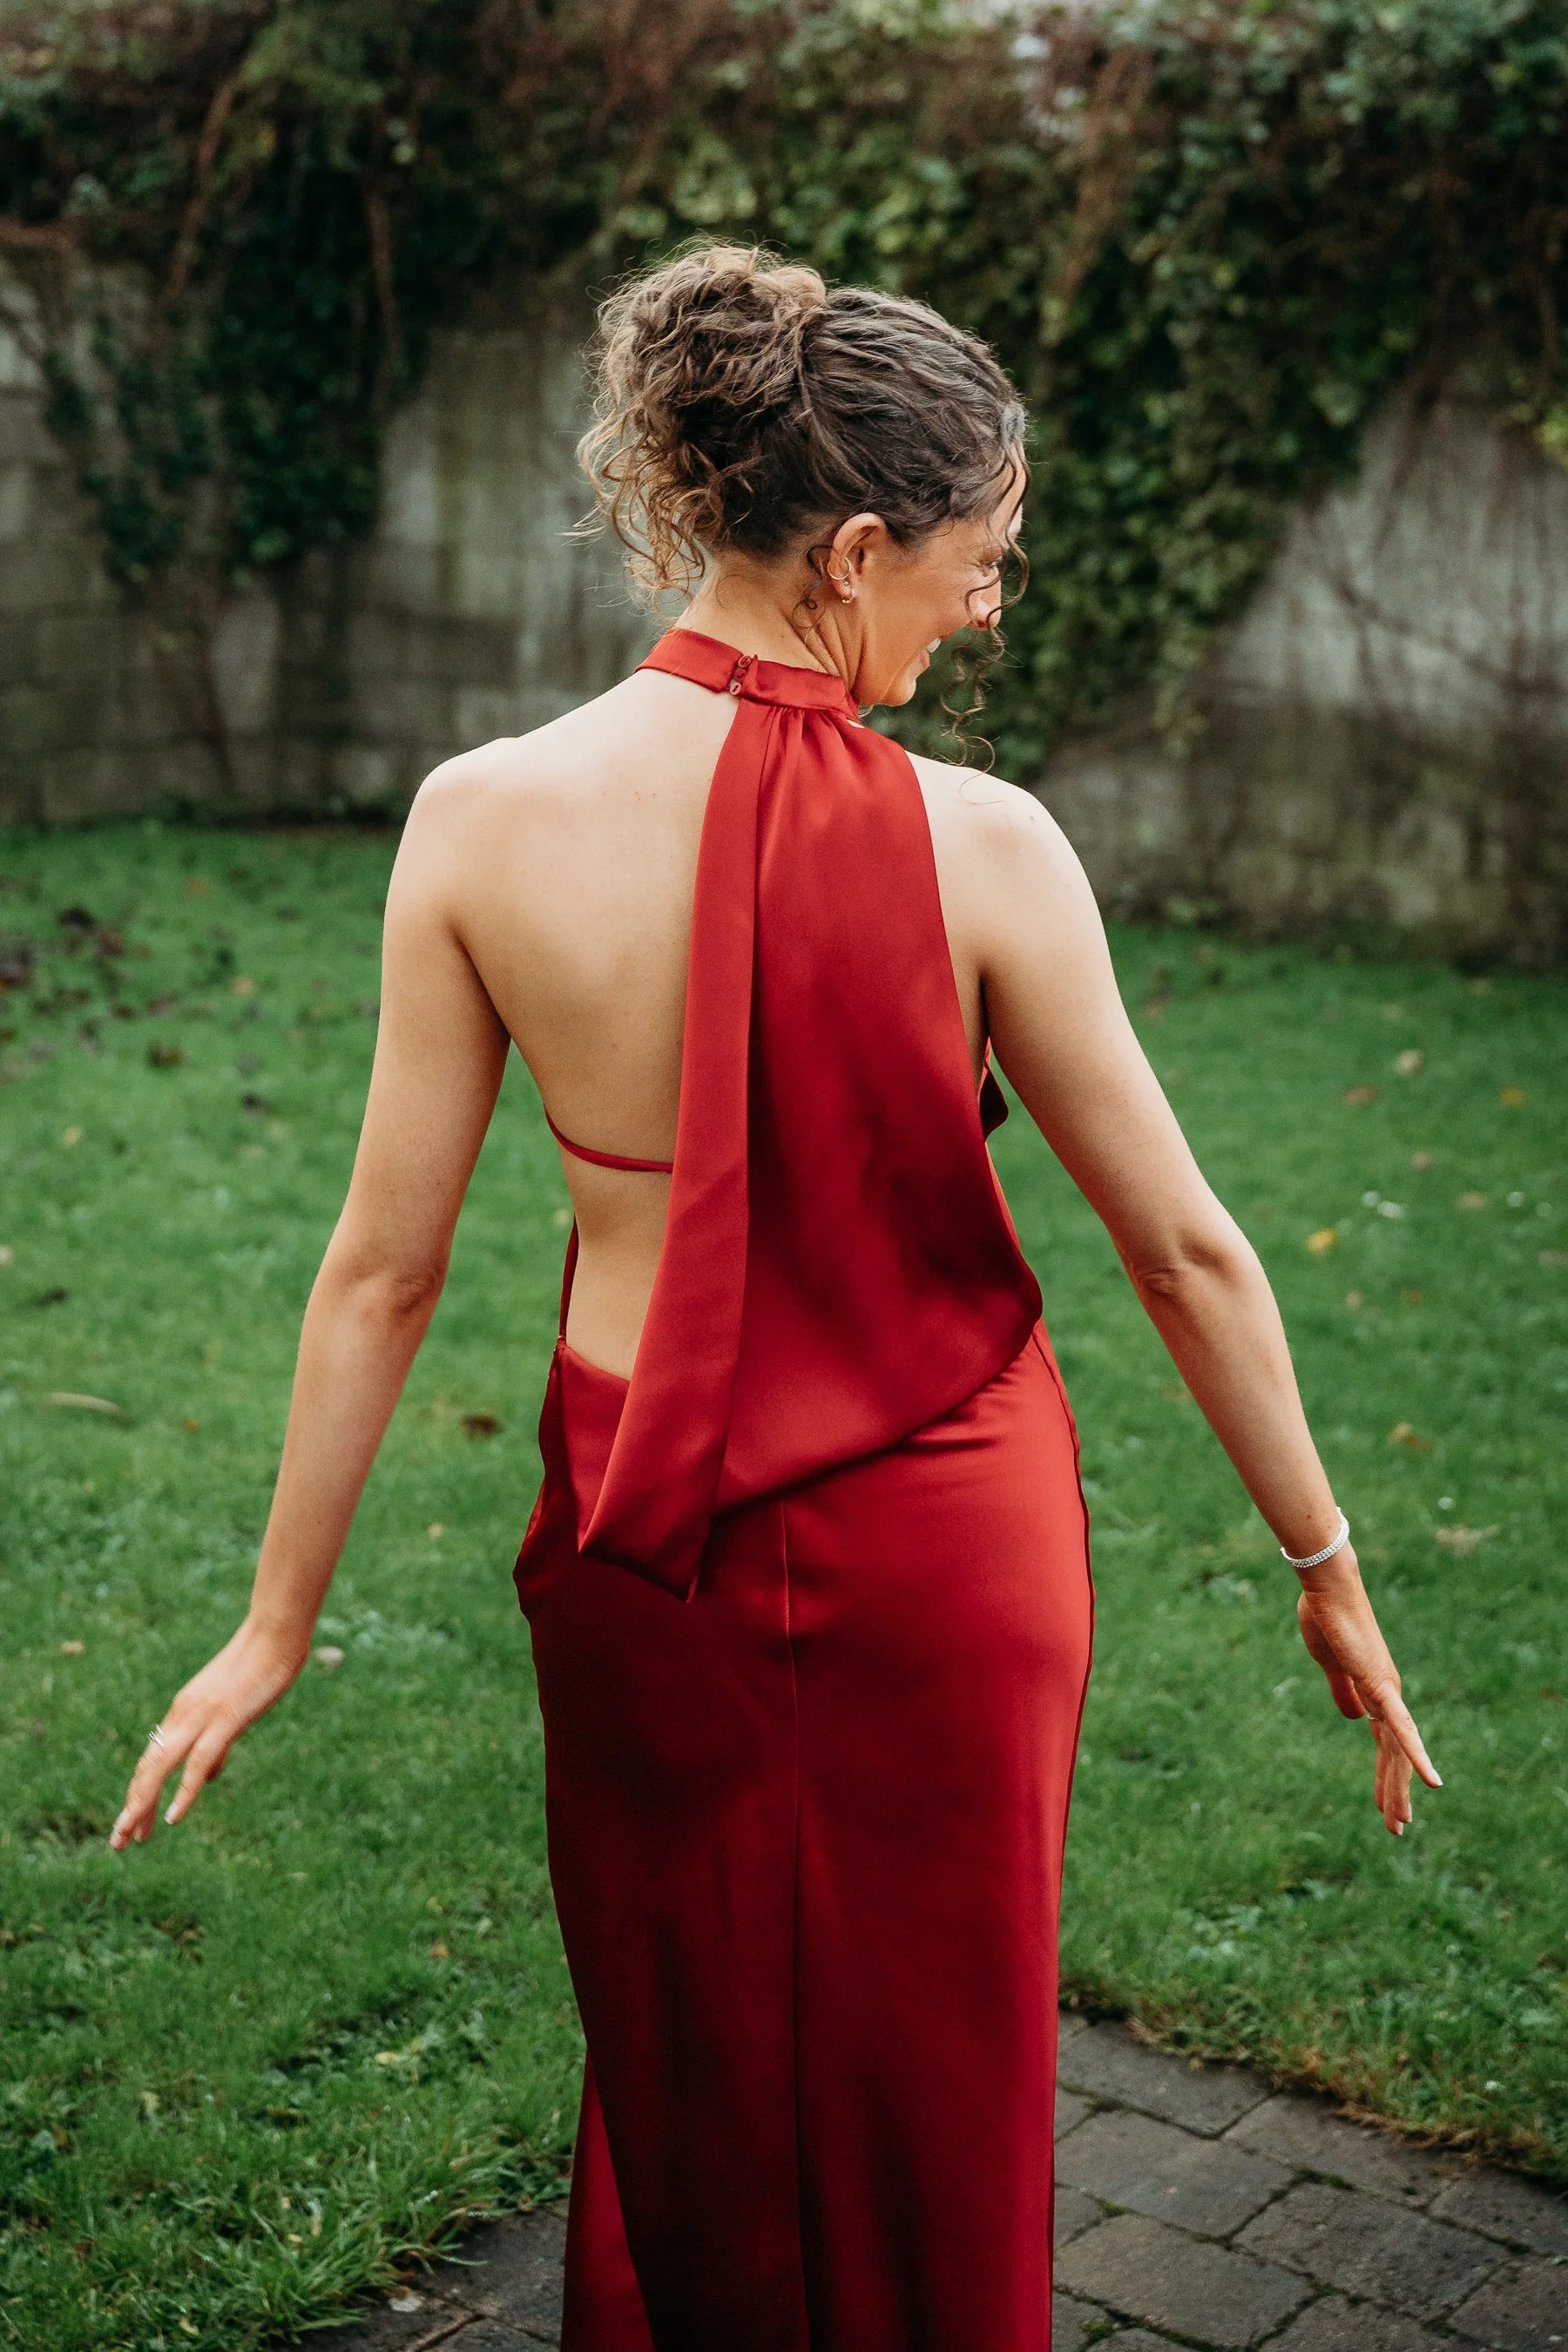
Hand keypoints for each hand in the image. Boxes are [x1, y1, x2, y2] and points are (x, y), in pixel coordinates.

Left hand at [110, 1618, 308, 1849]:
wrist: (274, 1634)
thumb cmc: (260, 1666)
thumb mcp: (231, 1708)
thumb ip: (217, 1743)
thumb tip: (206, 1776)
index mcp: (183, 1711)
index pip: (153, 1759)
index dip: (140, 1792)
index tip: (131, 1822)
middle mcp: (182, 1715)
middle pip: (148, 1768)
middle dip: (131, 1807)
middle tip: (118, 1842)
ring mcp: (200, 1717)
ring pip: (161, 1768)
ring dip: (143, 1805)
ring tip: (131, 1836)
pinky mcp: (223, 1721)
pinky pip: (197, 1763)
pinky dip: (183, 1792)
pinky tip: (173, 1818)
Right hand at [1292, 1546, 1440, 1834]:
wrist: (1328, 1589)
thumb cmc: (1326, 1619)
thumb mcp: (1331, 1666)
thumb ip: (1342, 1691)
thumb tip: (1353, 1719)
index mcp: (1374, 1693)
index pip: (1384, 1744)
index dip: (1386, 1775)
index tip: (1385, 1805)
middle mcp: (1388, 1696)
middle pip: (1395, 1755)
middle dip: (1394, 1793)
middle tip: (1396, 1828)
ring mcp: (1387, 1691)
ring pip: (1397, 1751)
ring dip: (1399, 1787)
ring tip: (1400, 1821)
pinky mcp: (1381, 1685)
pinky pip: (1401, 1728)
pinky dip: (1416, 1755)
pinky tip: (1431, 1781)